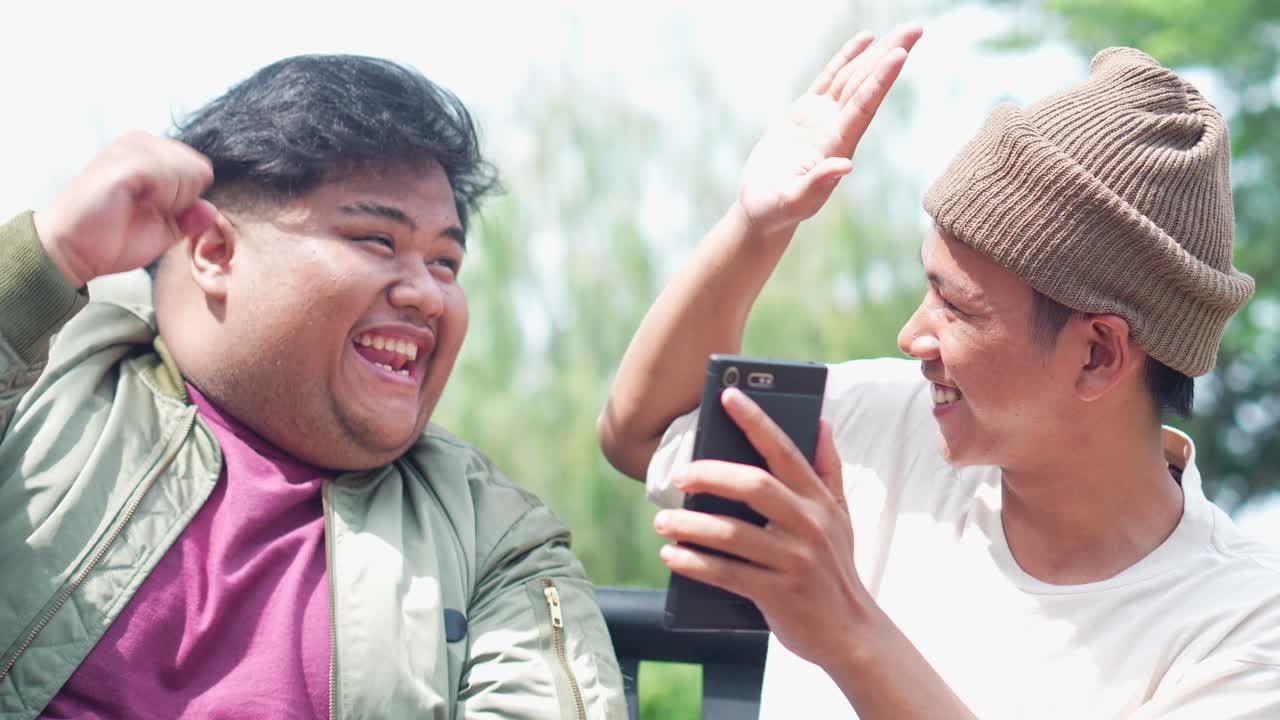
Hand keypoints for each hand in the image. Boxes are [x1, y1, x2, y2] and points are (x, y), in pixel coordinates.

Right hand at [34, 132, 216, 287]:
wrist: (72, 252)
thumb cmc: (113, 239)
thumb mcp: (163, 230)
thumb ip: (189, 218)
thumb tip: (211, 209)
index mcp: (152, 153)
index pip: (200, 169)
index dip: (187, 201)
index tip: (155, 212)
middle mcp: (141, 142)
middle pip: (198, 169)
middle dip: (182, 200)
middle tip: (145, 211)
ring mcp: (131, 147)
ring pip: (188, 171)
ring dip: (170, 201)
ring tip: (136, 206)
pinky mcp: (124, 160)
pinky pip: (170, 175)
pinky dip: (162, 198)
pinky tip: (136, 203)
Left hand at [655, 387, 868, 668]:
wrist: (851, 632)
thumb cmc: (835, 568)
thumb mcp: (841, 516)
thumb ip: (829, 469)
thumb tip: (822, 422)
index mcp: (819, 500)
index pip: (784, 451)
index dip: (756, 421)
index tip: (727, 396)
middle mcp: (809, 525)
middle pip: (754, 486)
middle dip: (710, 475)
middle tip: (678, 476)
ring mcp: (794, 560)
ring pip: (732, 533)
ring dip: (690, 524)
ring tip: (662, 521)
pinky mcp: (778, 594)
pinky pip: (727, 573)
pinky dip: (694, 563)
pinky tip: (673, 555)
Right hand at [737, 25, 922, 235]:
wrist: (763, 208)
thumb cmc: (776, 210)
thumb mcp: (793, 201)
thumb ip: (816, 185)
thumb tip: (844, 166)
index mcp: (837, 146)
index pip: (863, 106)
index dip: (881, 80)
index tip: (900, 54)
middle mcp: (837, 127)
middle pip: (867, 85)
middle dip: (890, 56)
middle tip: (915, 29)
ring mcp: (824, 117)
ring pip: (854, 77)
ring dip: (877, 53)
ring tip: (904, 29)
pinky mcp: (807, 111)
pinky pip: (830, 77)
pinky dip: (848, 58)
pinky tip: (867, 40)